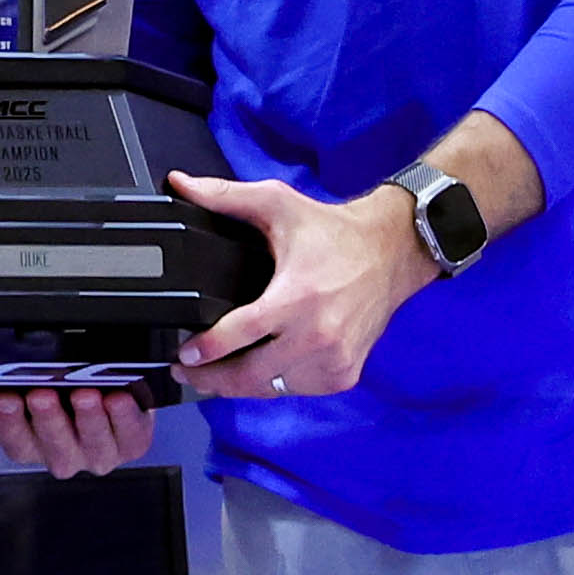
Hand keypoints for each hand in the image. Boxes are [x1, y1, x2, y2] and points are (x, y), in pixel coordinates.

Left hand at [166, 172, 430, 406]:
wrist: (392, 251)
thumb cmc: (335, 233)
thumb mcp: (278, 204)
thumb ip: (224, 196)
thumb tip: (180, 184)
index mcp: (298, 296)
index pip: (240, 334)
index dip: (205, 350)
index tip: (183, 355)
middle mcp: (318, 334)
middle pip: (250, 375)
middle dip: (211, 378)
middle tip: (186, 372)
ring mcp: (334, 359)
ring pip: (271, 389)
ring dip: (239, 386)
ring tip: (214, 376)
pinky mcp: (345, 373)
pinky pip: (297, 391)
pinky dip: (274, 385)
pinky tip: (256, 374)